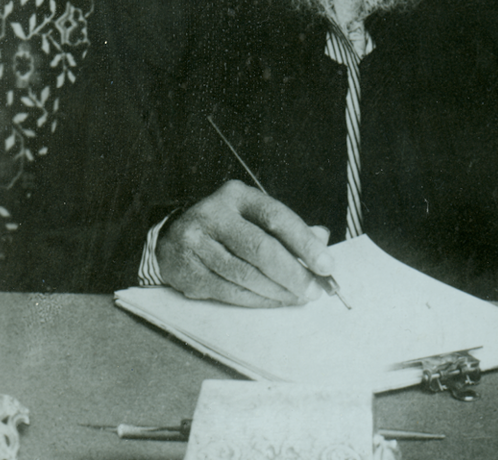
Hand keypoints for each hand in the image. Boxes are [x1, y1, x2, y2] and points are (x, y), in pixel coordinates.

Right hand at [155, 180, 333, 306]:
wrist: (171, 237)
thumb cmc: (226, 226)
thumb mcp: (253, 215)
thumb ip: (287, 227)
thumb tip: (322, 240)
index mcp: (238, 196)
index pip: (276, 217)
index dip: (304, 242)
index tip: (326, 264)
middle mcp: (215, 215)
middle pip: (261, 249)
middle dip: (293, 273)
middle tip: (314, 289)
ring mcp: (197, 242)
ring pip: (245, 274)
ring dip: (277, 291)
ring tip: (298, 297)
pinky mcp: (187, 270)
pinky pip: (229, 291)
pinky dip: (256, 300)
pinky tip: (273, 301)